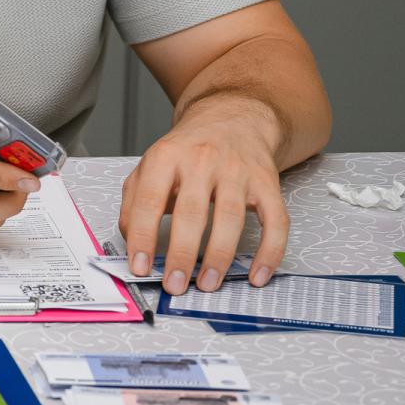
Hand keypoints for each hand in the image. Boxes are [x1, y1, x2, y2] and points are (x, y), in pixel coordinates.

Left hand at [118, 96, 287, 294]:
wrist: (232, 119)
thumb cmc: (187, 150)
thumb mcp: (150, 166)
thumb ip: (133, 200)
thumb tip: (130, 240)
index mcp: (166, 158)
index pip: (148, 200)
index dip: (142, 236)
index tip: (139, 266)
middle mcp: (202, 162)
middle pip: (192, 212)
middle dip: (182, 254)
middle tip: (175, 284)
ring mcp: (238, 172)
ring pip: (231, 219)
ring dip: (220, 257)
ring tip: (208, 284)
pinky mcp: (267, 184)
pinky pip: (275, 221)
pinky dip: (269, 252)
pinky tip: (257, 275)